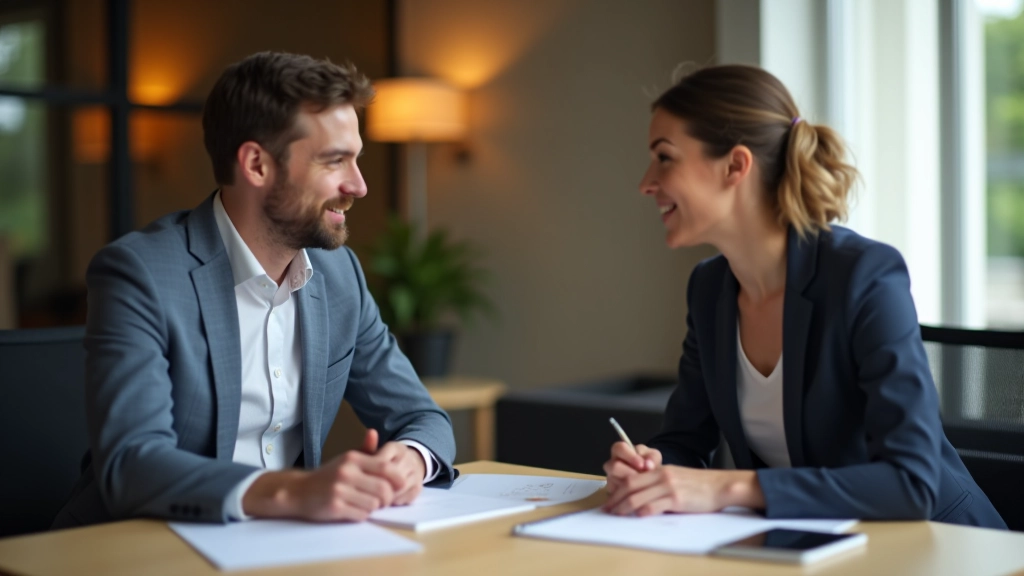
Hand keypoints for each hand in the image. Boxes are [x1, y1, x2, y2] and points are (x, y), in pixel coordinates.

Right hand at [242, 429, 424, 520]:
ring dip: (374, 507)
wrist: (298, 491)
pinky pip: (361, 515)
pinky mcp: (334, 507)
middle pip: (383, 489)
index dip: (397, 479)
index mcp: (352, 459)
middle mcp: (346, 472)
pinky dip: (363, 515)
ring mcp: (340, 490)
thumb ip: (365, 450)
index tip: (400, 486)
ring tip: (367, 504)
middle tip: (384, 500)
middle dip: (388, 498)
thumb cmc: (328, 476)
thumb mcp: (346, 459)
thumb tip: (374, 432)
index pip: (385, 468)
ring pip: (374, 504)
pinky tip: (356, 510)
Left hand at [360, 428, 425, 505]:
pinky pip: (409, 495)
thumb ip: (368, 447)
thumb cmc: (381, 461)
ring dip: (388, 495)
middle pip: (393, 475)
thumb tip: (371, 432)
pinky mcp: (419, 485)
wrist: (404, 465)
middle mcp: (409, 457)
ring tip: (377, 499)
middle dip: (380, 487)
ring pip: (402, 486)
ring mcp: (416, 471)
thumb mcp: (373, 454)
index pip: (383, 462)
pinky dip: (398, 500)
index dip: (372, 475)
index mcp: (396, 447)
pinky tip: (389, 501)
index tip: (362, 482)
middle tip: (368, 494)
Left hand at [602, 466, 762, 516]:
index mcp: (660, 470)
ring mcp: (668, 487)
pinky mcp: (677, 499)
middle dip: (616, 499)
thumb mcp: (675, 478)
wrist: (720, 486)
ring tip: (617, 515)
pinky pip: (654, 506)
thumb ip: (658, 483)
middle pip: (630, 487)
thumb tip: (641, 498)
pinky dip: (643, 513)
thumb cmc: (699, 485)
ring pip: (638, 497)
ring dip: (624, 508)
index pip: (631, 478)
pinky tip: (637, 517)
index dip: (617, 489)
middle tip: (608, 509)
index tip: (610, 499)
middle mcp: (661, 476)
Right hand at [603, 442, 661, 492]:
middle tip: (643, 479)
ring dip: (630, 485)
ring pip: (615, 482)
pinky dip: (629, 495)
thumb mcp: (654, 458)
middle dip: (630, 474)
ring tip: (643, 487)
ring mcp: (610, 478)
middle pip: (613, 467)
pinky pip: (616, 494)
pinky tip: (639, 494)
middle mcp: (612, 463)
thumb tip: (648, 465)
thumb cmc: (650, 465)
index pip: (619, 448)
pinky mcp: (611, 492)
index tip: (642, 465)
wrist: (651, 480)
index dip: (630, 456)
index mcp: (620, 451)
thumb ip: (652, 458)